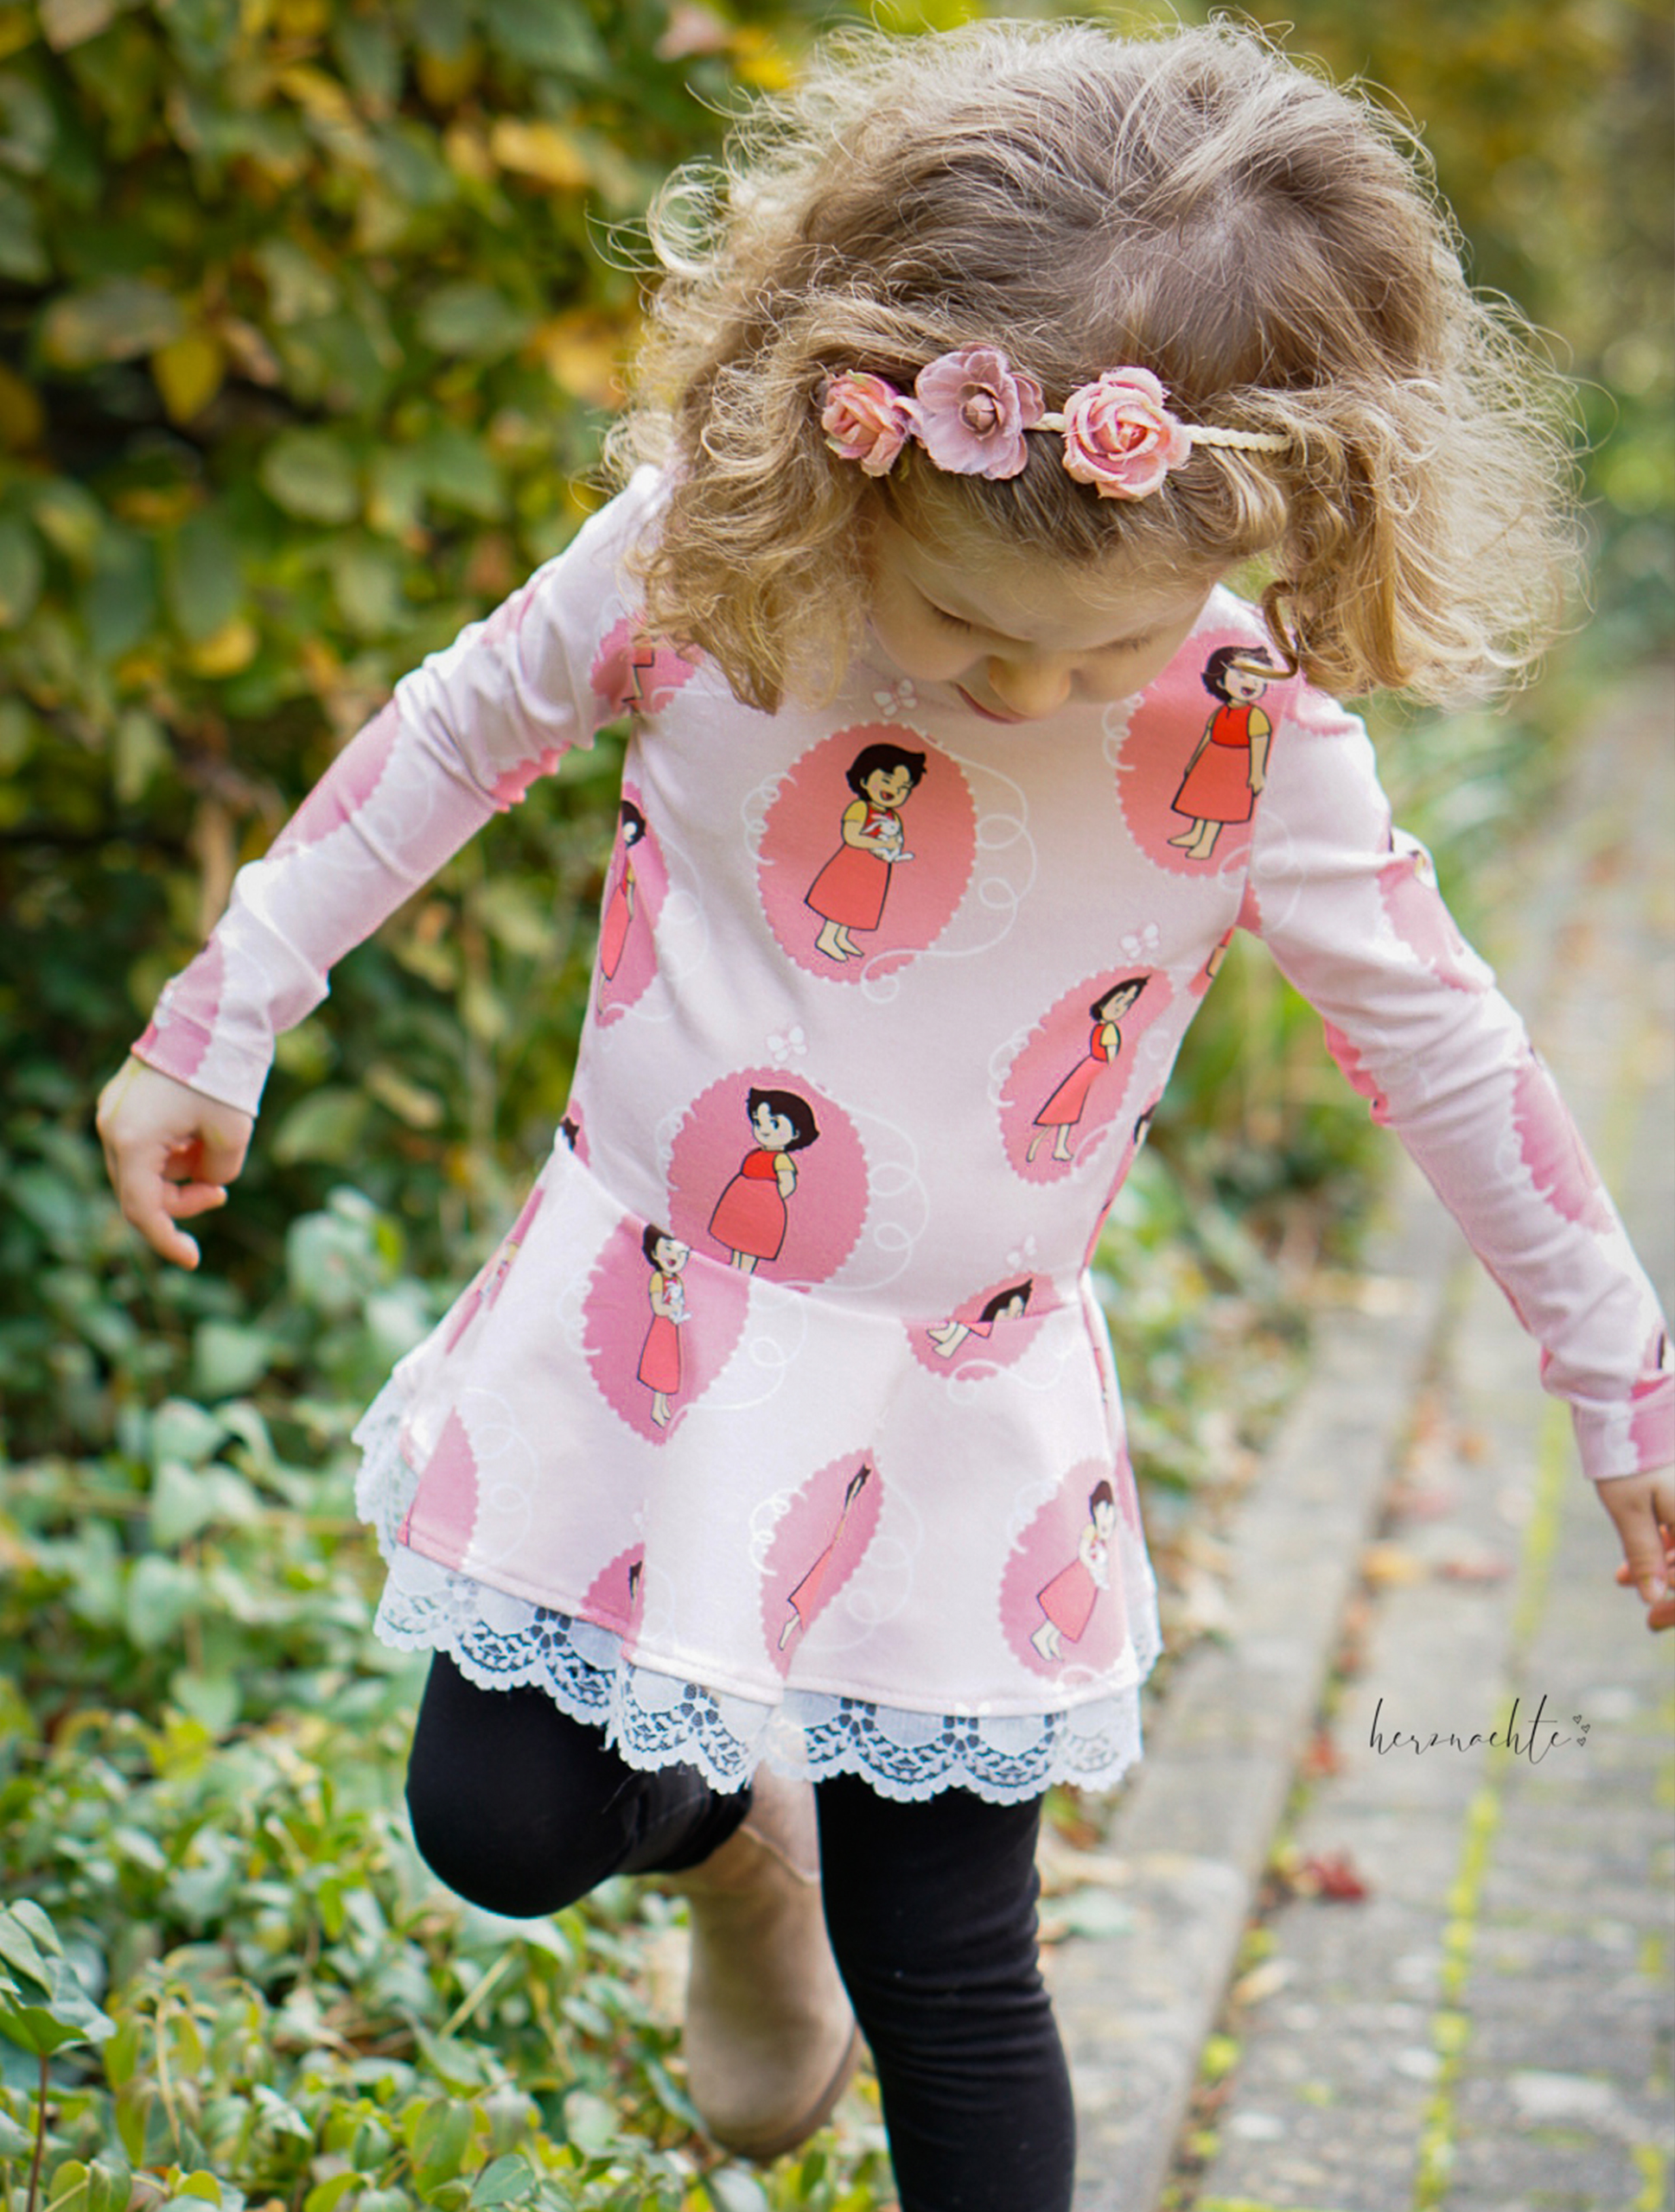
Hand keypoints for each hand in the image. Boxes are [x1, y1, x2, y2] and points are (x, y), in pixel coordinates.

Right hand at [96, 1056, 253, 1269]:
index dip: (167, 1240)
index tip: (192, 1259)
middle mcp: (112, 1127)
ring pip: (143, 1168)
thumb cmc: (222, 1072)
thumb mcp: (233, 1134)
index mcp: (132, 1139)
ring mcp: (115, 1111)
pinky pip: (145, 1143)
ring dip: (180, 1172)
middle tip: (221, 1194)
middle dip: (181, 1200)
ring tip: (215, 1146)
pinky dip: (173, 1151)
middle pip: (140, 1191)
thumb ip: (218, 1172)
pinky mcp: (126, 1099)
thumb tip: (207, 1180)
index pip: (142, 1210)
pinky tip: (200, 1132)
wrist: (212, 1013)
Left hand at [1595, 1465, 1674, 1629]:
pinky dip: (1665, 1545)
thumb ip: (1644, 1554)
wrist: (1626, 1399)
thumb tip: (1653, 1597)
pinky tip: (1633, 1559)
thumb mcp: (1628, 1508)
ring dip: (1666, 1567)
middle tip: (1648, 1615)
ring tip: (1624, 1579)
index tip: (1654, 1621)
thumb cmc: (1626, 1452)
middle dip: (1673, 1587)